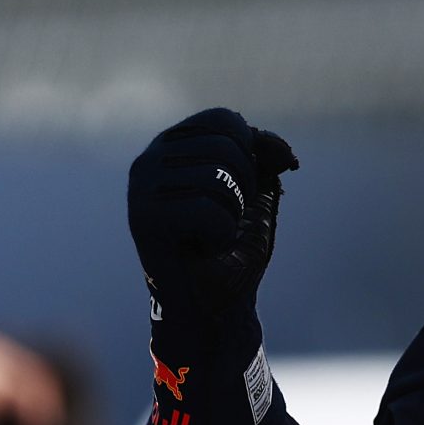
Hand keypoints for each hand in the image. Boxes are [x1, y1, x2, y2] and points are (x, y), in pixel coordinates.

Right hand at [128, 108, 300, 320]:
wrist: (215, 305)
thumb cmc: (232, 248)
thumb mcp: (257, 193)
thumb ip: (265, 157)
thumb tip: (282, 150)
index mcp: (172, 146)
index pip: (224, 119)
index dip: (251, 151)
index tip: (244, 188)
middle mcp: (149, 160)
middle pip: (226, 147)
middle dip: (244, 189)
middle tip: (224, 218)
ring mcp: (141, 189)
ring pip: (218, 179)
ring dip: (232, 216)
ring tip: (210, 235)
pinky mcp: (142, 220)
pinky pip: (207, 212)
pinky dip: (220, 236)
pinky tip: (202, 249)